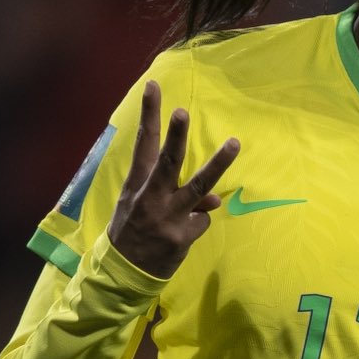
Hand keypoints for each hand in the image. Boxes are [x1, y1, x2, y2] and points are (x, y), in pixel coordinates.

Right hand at [108, 80, 239, 277]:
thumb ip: (173, 192)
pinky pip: (202, 221)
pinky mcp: (181, 237)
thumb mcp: (143, 206)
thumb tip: (213, 200)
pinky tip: (181, 235)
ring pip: (198, 187)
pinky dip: (197, 224)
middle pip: (168, 162)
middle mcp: (150, 197)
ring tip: (234, 143)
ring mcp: (166, 217)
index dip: (149, 115)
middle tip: (182, 112)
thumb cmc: (135, 229)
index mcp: (137, 184)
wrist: (124, 271)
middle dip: (176, 137)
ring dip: (218, 164)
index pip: (143, 143)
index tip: (154, 87)